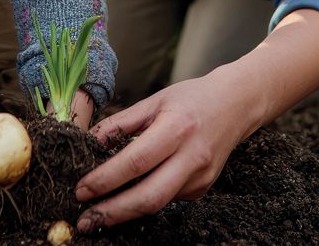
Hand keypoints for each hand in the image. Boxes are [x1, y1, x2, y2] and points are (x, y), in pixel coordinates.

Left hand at [72, 9, 318, 230]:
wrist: (237, 104)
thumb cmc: (191, 98)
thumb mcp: (154, 100)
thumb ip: (122, 122)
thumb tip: (90, 142)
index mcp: (177, 128)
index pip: (136, 161)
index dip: (106, 179)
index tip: (81, 189)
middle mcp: (191, 157)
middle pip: (149, 196)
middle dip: (113, 212)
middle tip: (85, 220)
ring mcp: (201, 177)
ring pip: (158, 203)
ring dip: (124, 213)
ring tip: (97, 217)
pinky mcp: (203, 188)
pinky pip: (168, 199)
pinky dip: (144, 201)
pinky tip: (126, 200)